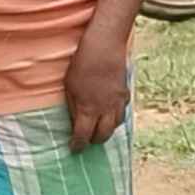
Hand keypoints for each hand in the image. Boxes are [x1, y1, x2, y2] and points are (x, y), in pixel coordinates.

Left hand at [63, 29, 132, 150]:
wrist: (105, 45)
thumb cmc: (82, 63)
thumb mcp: (69, 86)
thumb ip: (73, 107)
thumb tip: (75, 121)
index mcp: (88, 110)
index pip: (83, 136)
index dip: (78, 145)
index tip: (74, 149)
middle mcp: (105, 110)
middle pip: (102, 136)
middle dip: (93, 141)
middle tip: (86, 140)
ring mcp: (118, 102)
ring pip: (116, 126)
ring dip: (107, 130)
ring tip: (99, 128)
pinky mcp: (125, 93)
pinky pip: (123, 111)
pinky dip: (116, 116)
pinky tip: (111, 112)